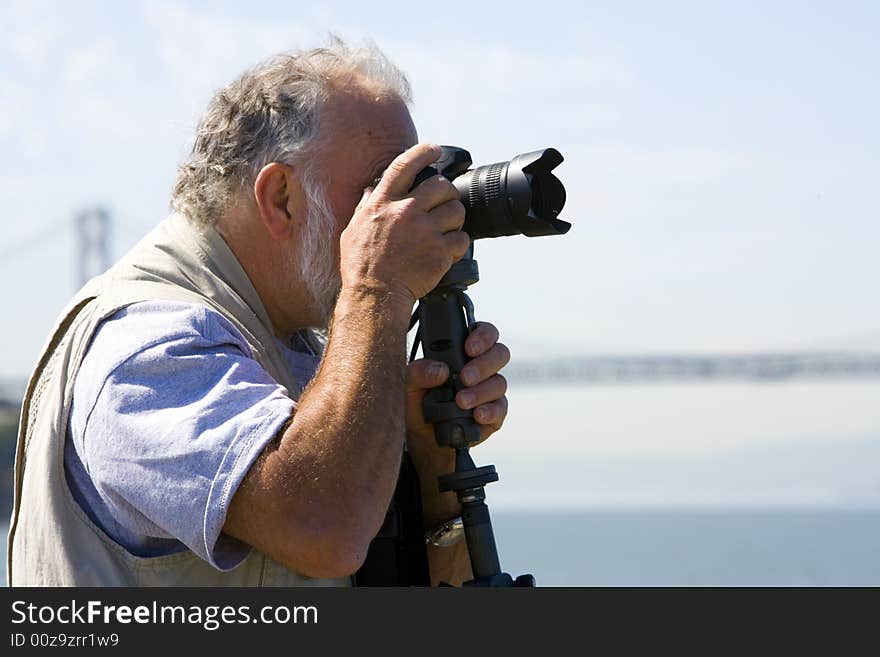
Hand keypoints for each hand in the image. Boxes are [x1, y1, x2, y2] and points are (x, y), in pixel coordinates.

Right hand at [339, 143, 469, 314]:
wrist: (374, 296)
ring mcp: (425, 230)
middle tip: (444, 205)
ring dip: (455, 219)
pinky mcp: (440, 251)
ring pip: (456, 210)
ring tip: (446, 230)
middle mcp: (405, 211)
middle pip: (441, 185)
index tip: (434, 149)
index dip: (423, 152)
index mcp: (383, 202)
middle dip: (447, 193)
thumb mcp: (353, 230)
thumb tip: (372, 191)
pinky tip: (447, 252)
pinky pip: (462, 239)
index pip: (405, 165)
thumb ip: (366, 207)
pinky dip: (458, 245)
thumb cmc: (361, 266)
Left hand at [405, 321, 509, 449]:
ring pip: (499, 382)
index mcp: (463, 351)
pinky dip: (490, 411)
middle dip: (483, 364)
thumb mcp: (409, 383)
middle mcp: (482, 367)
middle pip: (499, 354)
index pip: (484, 332)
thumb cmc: (418, 400)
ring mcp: (490, 390)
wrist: (422, 435)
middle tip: (465, 377)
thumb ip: (418, 371)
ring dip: (481, 391)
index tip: (469, 347)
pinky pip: (501, 409)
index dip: (483, 335)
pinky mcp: (494, 413)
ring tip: (461, 401)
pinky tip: (477, 415)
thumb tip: (440, 370)